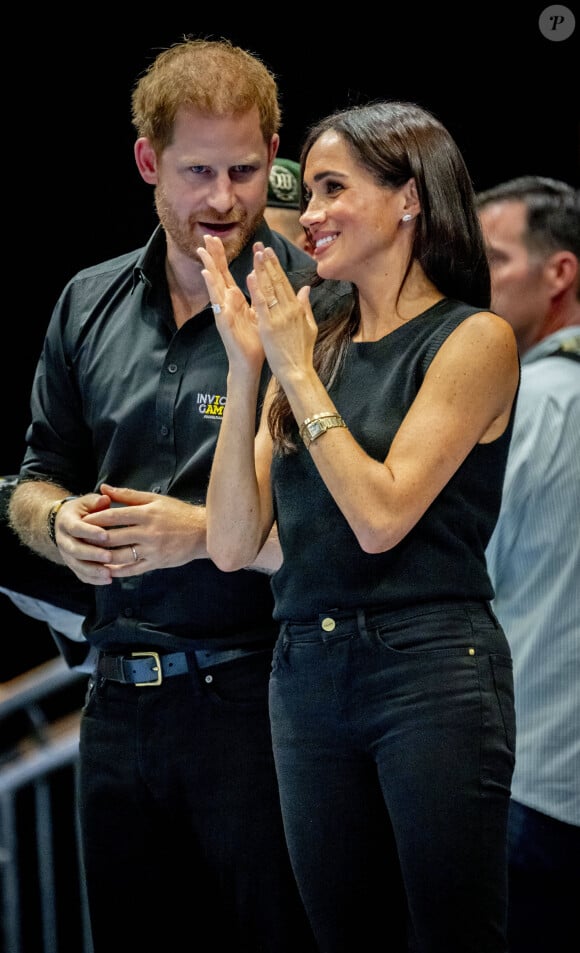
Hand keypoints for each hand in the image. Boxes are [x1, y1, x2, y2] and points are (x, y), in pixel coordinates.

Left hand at [79, 484, 206, 576]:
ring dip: (102, 557)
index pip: (114, 516)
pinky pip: (132, 570)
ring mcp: (152, 550)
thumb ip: (128, 495)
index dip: (95, 519)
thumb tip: (104, 488)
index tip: (82, 520)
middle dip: (94, 539)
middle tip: (79, 540)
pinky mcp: (156, 563)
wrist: (202, 533)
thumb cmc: (177, 513)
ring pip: (120, 556)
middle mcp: (148, 532)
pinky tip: (106, 569)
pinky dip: (117, 571)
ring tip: (89, 555)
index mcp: (147, 514)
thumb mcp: (155, 499)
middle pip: (114, 537)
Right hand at [197, 234, 264, 375]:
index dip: (221, 256)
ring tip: (202, 251)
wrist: (249, 362)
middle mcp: (226, 303)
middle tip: (206, 237)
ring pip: (214, 285)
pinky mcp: (223, 321)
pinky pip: (217, 302)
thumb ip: (258, 296)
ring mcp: (222, 312)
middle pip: (218, 275)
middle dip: (212, 256)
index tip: (216, 238)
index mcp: (235, 300)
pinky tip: (207, 275)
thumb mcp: (258, 313)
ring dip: (209, 268)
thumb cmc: (254, 340)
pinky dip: (212, 289)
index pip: (226, 273)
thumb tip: (259, 278)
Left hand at [247, 245, 315, 383]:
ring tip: (256, 254)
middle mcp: (288, 310)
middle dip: (269, 263)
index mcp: (297, 309)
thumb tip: (306, 289)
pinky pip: (261, 305)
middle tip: (261, 247)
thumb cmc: (302, 351)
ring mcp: (278, 317)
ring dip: (262, 270)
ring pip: (269, 289)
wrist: (297, 370)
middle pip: (277, 282)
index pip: (285, 283)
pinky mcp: (268, 327)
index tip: (270, 253)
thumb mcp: (310, 326)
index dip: (276, 266)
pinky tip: (251, 276)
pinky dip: (256, 290)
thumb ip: (305, 306)